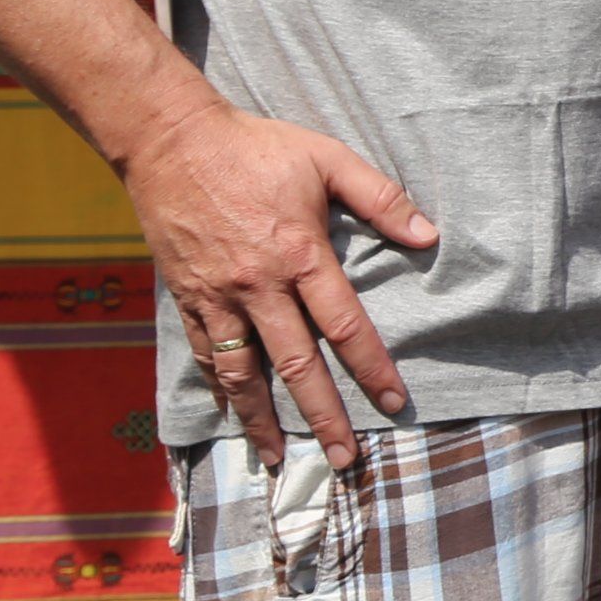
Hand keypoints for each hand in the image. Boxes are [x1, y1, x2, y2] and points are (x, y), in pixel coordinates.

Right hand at [121, 97, 437, 469]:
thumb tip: (428, 235)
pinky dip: (219, 390)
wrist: (171, 141)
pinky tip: (232, 415)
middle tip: (347, 459)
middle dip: (323, 416)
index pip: (343, 326)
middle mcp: (257, 287)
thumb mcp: (327, 158)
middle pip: (295, 366)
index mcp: (298, 255)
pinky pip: (203, 355)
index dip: (371, 368)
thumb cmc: (257, 147)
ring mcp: (216, 297)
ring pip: (242, 374)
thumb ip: (380, 197)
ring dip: (263, 421)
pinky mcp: (185, 298)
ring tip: (282, 458)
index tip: (393, 403)